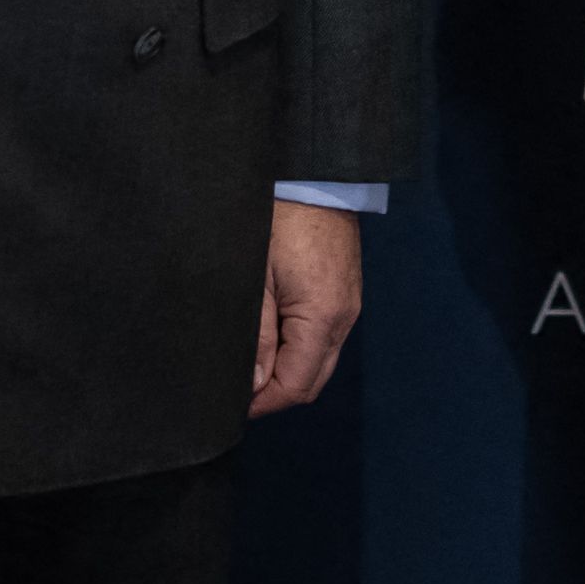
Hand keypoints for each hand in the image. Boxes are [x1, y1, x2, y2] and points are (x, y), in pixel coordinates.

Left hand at [248, 199, 362, 415]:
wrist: (315, 179)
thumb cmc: (279, 222)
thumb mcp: (257, 280)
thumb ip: (258, 335)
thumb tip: (255, 383)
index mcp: (322, 318)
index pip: (297, 385)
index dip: (264, 402)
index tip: (235, 404)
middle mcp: (344, 318)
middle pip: (313, 381)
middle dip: (277, 393)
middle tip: (241, 390)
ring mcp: (349, 306)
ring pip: (320, 362)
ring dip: (289, 372)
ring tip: (254, 363)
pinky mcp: (346, 295)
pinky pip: (326, 340)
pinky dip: (301, 350)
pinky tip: (274, 338)